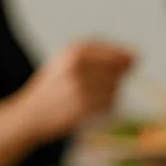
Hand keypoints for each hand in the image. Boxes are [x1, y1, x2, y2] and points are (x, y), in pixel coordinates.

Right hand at [15, 41, 135, 141]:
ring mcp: (81, 86)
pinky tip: (89, 109)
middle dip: (116, 78)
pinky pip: (109, 104)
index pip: (110, 50)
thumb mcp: (67, 63)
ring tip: (89, 99)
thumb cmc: (53, 89)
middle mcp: (77, 66)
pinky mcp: (84, 106)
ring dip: (110, 94)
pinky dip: (105, 107)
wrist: (30, 115)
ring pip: (115, 88)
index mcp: (73, 51)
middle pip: (116, 70)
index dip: (124, 55)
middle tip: (97, 87)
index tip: (134, 59)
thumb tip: (135, 57)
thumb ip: (100, 57)